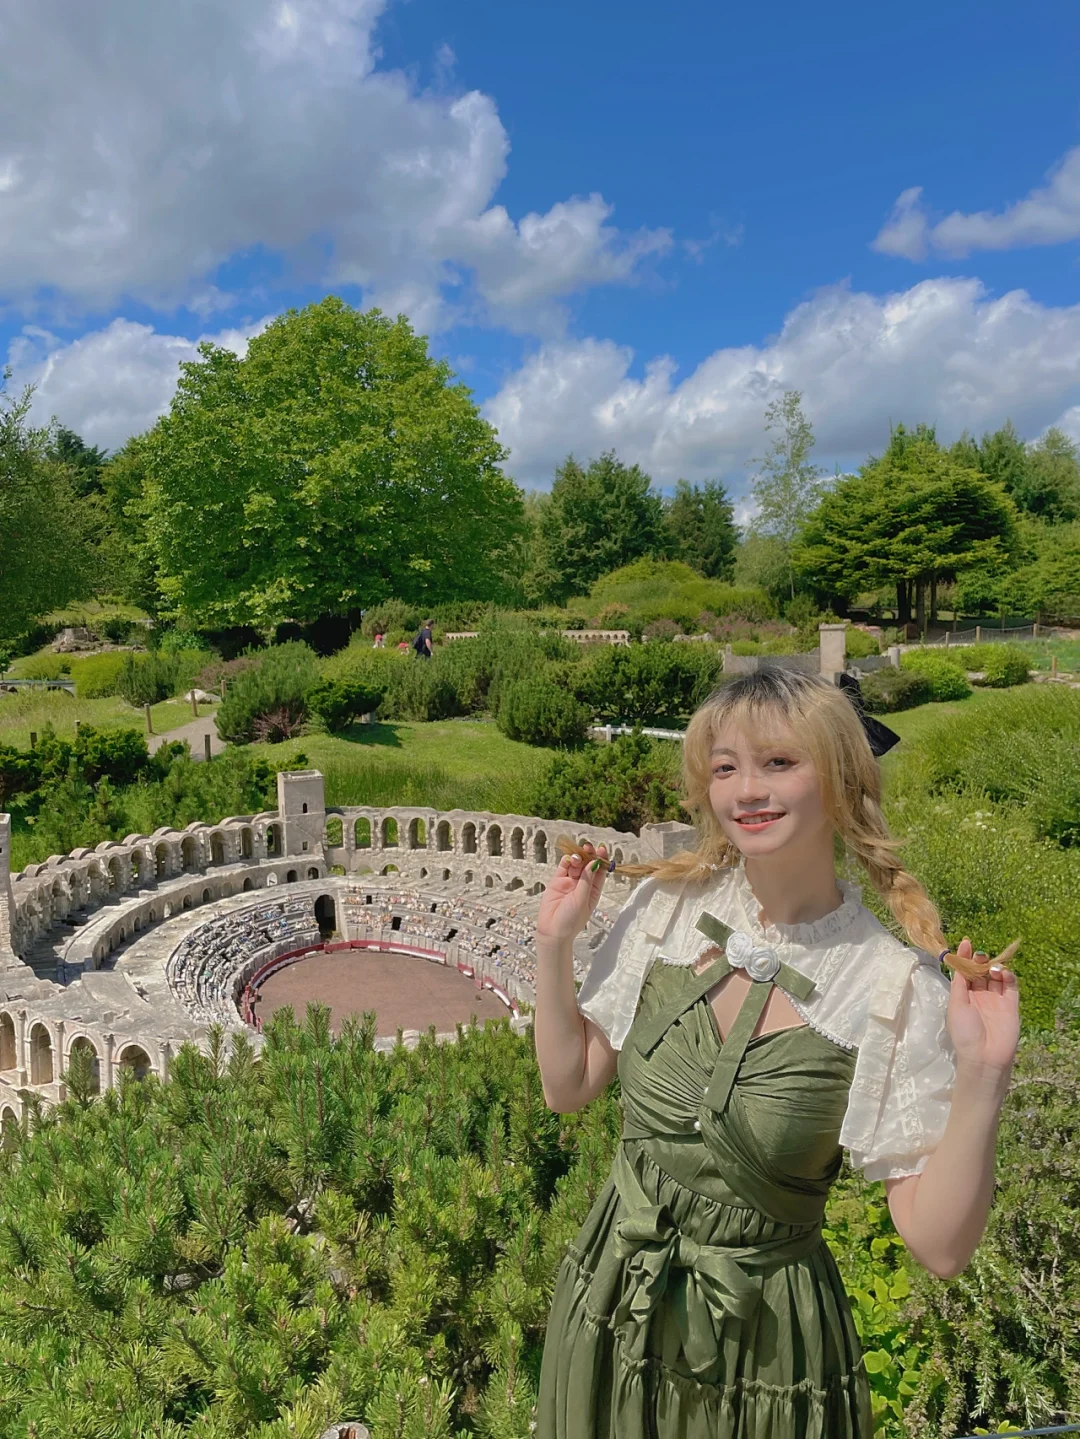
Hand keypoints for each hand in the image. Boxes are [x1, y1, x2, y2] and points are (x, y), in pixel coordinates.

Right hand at [536, 842, 608, 945]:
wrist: (552, 932)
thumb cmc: (571, 921)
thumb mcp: (582, 900)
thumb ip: (586, 880)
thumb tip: (594, 864)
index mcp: (593, 891)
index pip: (599, 872)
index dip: (601, 860)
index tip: (601, 849)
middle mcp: (582, 885)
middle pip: (587, 865)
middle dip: (589, 855)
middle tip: (588, 847)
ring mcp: (569, 883)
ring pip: (575, 865)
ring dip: (577, 858)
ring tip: (577, 856)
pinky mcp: (557, 882)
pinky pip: (562, 868)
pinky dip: (565, 861)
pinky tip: (568, 858)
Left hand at [946, 937, 1019, 1074]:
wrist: (985, 1057)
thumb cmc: (965, 1032)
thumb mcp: (957, 1005)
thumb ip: (959, 984)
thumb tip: (958, 962)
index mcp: (964, 995)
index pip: (964, 971)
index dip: (965, 956)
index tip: (966, 942)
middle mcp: (980, 995)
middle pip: (981, 971)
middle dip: (980, 960)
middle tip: (980, 956)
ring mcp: (996, 1000)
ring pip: (996, 976)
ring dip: (994, 967)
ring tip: (991, 967)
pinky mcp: (1011, 1005)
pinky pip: (1011, 986)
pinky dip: (1009, 976)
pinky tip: (1003, 973)